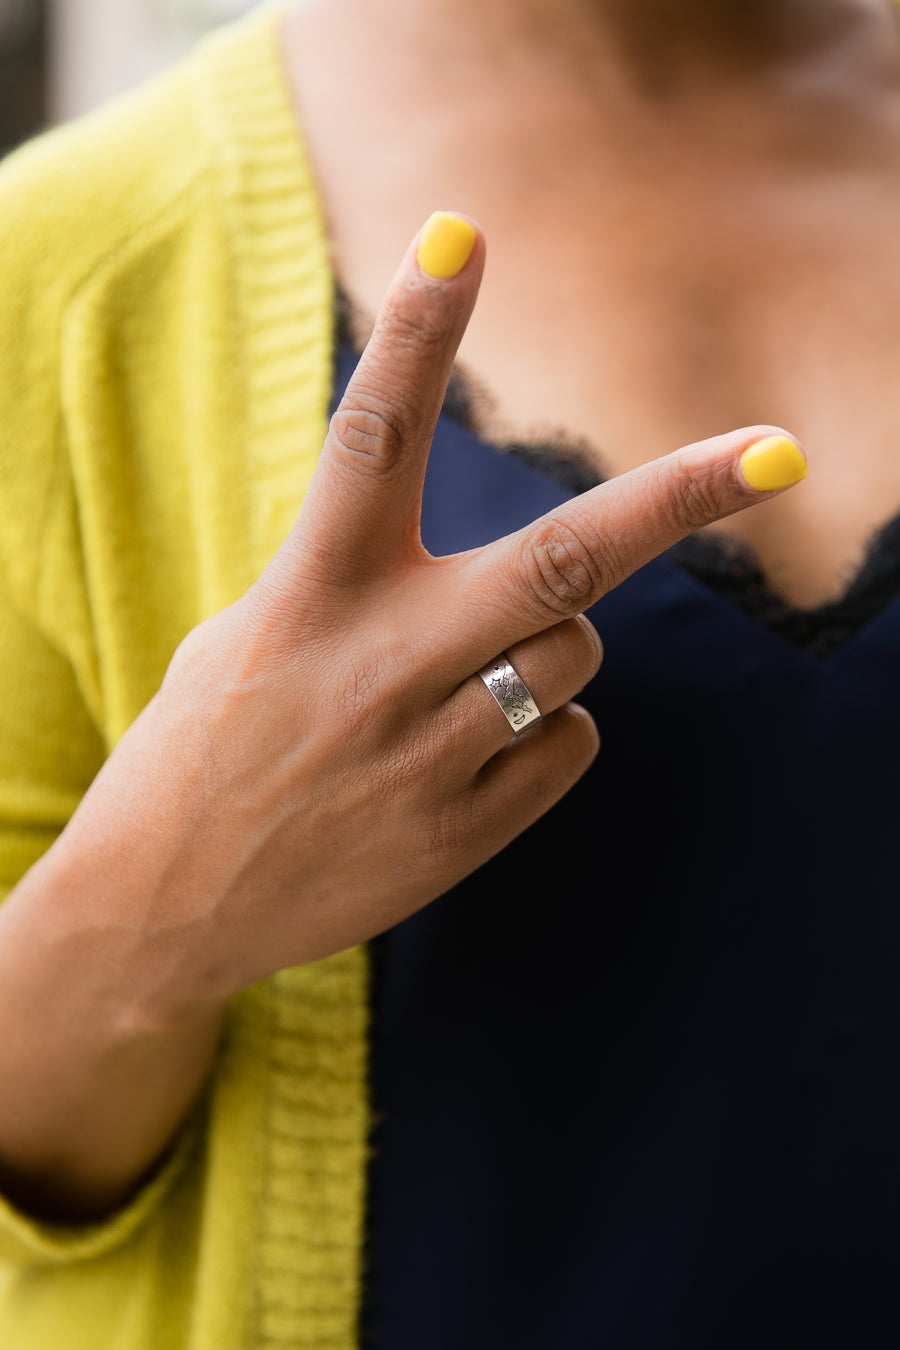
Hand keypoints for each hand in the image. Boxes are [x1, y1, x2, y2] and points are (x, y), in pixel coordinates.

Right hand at [48, 213, 807, 1018]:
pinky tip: (465, 759)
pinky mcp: (461, 833)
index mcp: (308, 596)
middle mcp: (379, 666)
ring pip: (577, 656)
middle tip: (775, 452)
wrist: (163, 906)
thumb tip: (523, 584)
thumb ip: (365, 587)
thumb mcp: (252, 634)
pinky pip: (568, 745)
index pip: (371, 434)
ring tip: (468, 681)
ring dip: (555, 646)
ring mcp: (428, 756)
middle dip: (676, 495)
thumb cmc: (207, 745)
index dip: (420, 328)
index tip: (462, 231)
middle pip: (559, 558)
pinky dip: (541, 733)